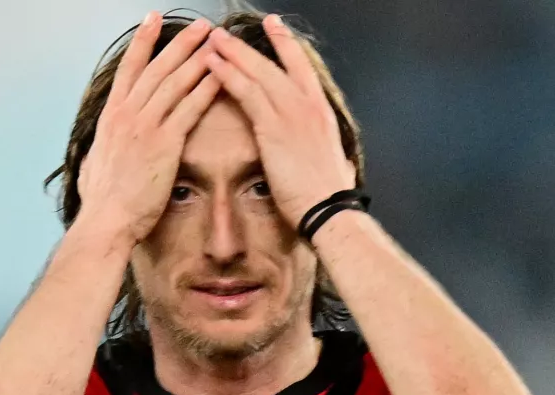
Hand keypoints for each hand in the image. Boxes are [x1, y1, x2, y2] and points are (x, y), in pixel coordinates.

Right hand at [77, 13, 220, 243]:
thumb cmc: (101, 200)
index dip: (142, 42)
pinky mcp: (165, 144)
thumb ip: (101, 148)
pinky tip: (220, 77)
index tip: (154, 20)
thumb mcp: (93, 163)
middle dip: (180, 43)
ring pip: (175, 83)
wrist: (107, 219)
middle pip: (157, 68)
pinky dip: (205, 90)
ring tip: (215, 41)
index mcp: (111, 117)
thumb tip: (100, 147)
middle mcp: (127, 114)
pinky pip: (189, 110)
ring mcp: (146, 127)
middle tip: (201, 26)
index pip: (129, 70)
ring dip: (197, 58)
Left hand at [204, 15, 355, 229]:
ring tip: (212, 40)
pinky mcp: (274, 128)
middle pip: (273, 65)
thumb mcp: (339, 168)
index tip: (273, 26)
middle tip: (226, 32)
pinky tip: (212, 65)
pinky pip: (247, 94)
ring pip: (258, 73)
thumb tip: (342, 164)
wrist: (329, 209)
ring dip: (233, 54)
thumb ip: (336, 158)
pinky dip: (228, 76)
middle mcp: (308, 105)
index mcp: (323, 113)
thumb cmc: (330, 196)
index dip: (285, 44)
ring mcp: (292, 113)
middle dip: (247, 46)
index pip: (302, 68)